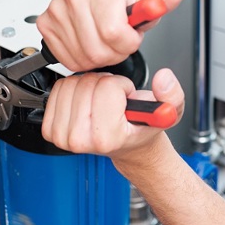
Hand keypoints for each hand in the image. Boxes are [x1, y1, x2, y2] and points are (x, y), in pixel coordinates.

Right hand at [36, 0, 183, 71]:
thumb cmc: (126, 0)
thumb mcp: (151, 1)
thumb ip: (163, 0)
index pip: (114, 33)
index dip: (128, 43)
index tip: (131, 37)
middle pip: (97, 49)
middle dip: (115, 53)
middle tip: (119, 41)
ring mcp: (58, 9)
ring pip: (81, 57)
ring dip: (98, 57)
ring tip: (105, 41)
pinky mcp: (47, 23)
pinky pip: (65, 58)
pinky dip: (81, 58)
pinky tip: (89, 44)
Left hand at [41, 68, 183, 157]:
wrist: (127, 144)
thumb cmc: (141, 128)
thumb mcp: (170, 111)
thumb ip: (172, 94)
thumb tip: (164, 80)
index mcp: (107, 137)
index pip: (107, 87)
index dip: (121, 87)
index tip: (126, 102)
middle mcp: (81, 140)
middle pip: (87, 83)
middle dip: (104, 85)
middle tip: (113, 102)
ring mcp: (63, 137)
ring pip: (72, 84)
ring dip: (89, 86)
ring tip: (101, 102)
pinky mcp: (51, 130)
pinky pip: (58, 90)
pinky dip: (73, 90)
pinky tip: (86, 103)